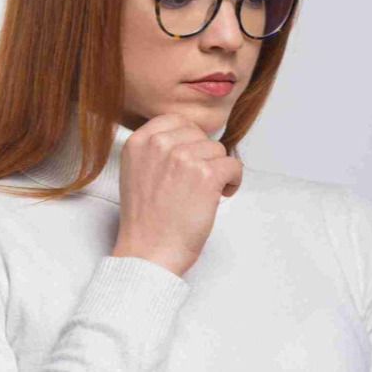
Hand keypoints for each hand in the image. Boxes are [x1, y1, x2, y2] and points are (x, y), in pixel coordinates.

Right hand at [111, 113, 242, 278]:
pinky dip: (234, 181)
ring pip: (219, 150)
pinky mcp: (206, 175)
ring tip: (209, 192)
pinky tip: (223, 195)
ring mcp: (184, 158)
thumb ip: (156, 151)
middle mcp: (160, 144)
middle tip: (200, 181)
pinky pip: (234, 166)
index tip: (192, 159)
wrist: (149, 251)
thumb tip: (189, 141)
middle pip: (200, 135)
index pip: (176, 121)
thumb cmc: (146, 221)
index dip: (190, 140)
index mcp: (139, 142)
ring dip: (220, 170)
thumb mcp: (137, 173)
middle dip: (205, 157)